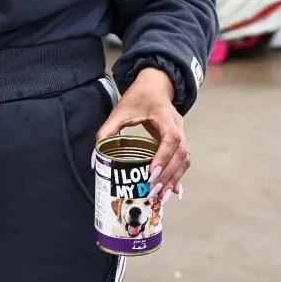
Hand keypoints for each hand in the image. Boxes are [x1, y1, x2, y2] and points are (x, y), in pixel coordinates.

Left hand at [95, 67, 189, 203]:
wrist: (156, 84)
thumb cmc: (138, 96)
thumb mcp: (120, 111)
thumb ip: (107, 131)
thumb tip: (95, 159)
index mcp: (163, 115)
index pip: (170, 138)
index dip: (162, 156)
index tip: (151, 173)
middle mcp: (178, 125)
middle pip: (180, 153)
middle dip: (167, 175)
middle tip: (152, 191)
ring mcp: (182, 133)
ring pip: (185, 159)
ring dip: (174, 179)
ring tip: (161, 197)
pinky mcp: (180, 140)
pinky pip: (184, 160)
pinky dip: (178, 176)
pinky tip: (172, 192)